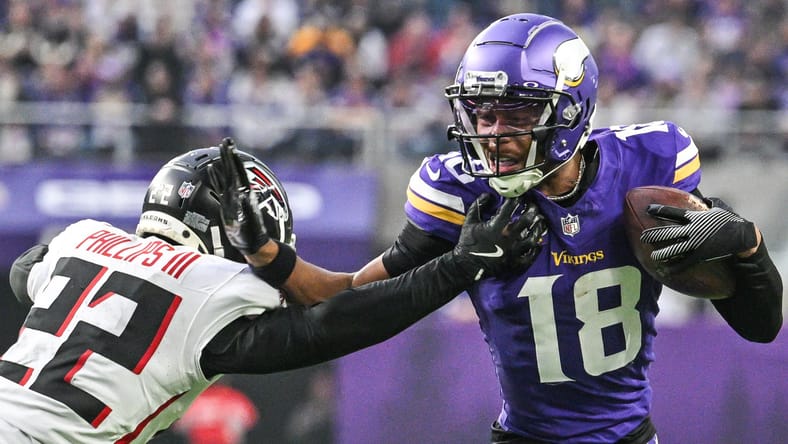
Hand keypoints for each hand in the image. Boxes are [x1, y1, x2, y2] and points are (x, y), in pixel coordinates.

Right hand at [208, 137, 269, 254]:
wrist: (254, 246)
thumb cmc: (255, 236)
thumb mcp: (252, 222)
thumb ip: (249, 210)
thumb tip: (246, 197)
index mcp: (245, 195)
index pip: (239, 173)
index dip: (235, 160)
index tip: (231, 146)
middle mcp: (239, 194)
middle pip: (233, 171)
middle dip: (229, 155)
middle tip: (226, 141)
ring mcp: (233, 198)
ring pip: (227, 176)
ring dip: (224, 163)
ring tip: (220, 150)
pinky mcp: (228, 204)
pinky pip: (220, 187)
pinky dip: (216, 177)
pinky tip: (212, 169)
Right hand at [453, 194, 545, 280]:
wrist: (466, 266)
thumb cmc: (468, 243)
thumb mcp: (470, 221)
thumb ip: (479, 205)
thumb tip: (489, 195)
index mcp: (497, 225)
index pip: (512, 206)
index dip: (518, 197)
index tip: (521, 195)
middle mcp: (509, 237)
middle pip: (528, 219)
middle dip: (533, 209)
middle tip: (533, 206)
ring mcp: (514, 251)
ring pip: (534, 237)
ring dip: (538, 228)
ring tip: (539, 222)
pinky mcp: (515, 263)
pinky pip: (531, 256)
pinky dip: (536, 249)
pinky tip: (538, 243)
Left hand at [639, 197, 756, 270]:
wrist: (745, 238)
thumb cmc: (732, 221)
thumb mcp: (721, 208)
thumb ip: (710, 202)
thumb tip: (704, 199)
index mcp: (695, 217)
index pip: (672, 213)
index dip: (659, 210)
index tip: (647, 209)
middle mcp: (692, 230)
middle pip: (667, 233)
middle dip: (653, 235)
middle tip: (642, 237)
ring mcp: (696, 244)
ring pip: (673, 250)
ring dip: (661, 254)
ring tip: (652, 256)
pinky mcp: (701, 256)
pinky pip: (684, 263)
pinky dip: (673, 268)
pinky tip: (665, 272)